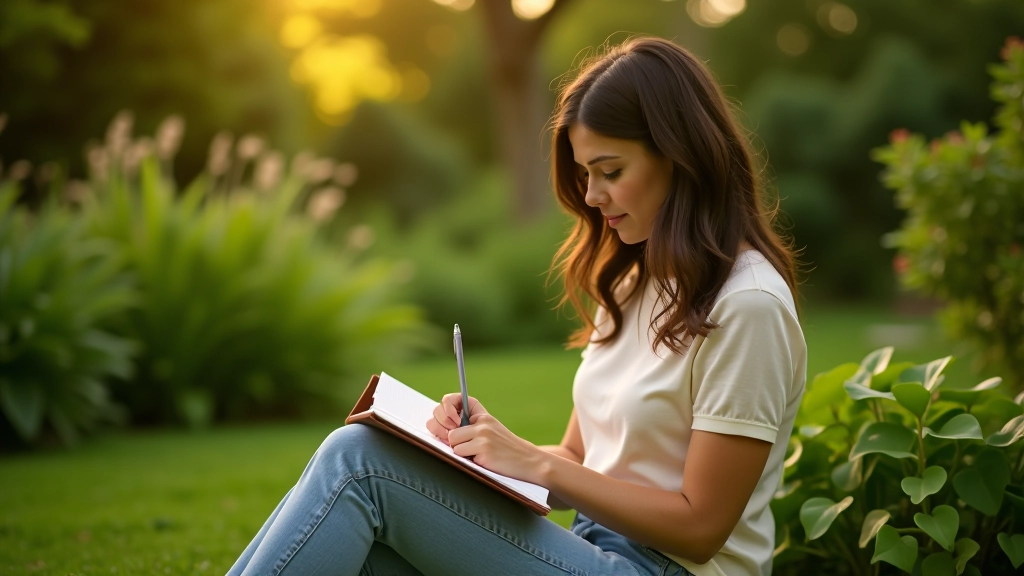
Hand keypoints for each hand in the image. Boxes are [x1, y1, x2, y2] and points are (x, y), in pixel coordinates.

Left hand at [425, 394, 545, 484]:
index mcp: (482, 415)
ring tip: (476, 455)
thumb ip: (467, 429)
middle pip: (447, 424)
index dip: (445, 409)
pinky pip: (459, 453)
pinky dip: (466, 460)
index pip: (453, 399)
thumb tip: (439, 431)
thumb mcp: (489, 433)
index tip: (450, 422)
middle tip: (457, 444)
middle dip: (446, 436)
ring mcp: (483, 434)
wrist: (529, 461)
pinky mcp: (483, 448)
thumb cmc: (505, 450)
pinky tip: (481, 460)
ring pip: (452, 441)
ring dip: (460, 452)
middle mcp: (482, 421)